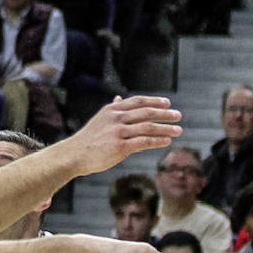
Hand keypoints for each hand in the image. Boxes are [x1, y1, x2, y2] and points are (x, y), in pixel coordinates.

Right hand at [65, 94, 181, 173]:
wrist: (74, 154)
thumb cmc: (88, 138)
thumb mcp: (100, 118)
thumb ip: (113, 108)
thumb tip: (119, 97)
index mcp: (113, 110)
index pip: (138, 101)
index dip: (154, 101)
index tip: (167, 103)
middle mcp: (117, 118)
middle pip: (146, 112)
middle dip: (164, 113)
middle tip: (178, 115)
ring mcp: (118, 132)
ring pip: (148, 127)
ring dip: (165, 128)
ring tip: (178, 130)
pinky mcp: (120, 147)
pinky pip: (144, 142)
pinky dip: (157, 141)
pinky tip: (167, 141)